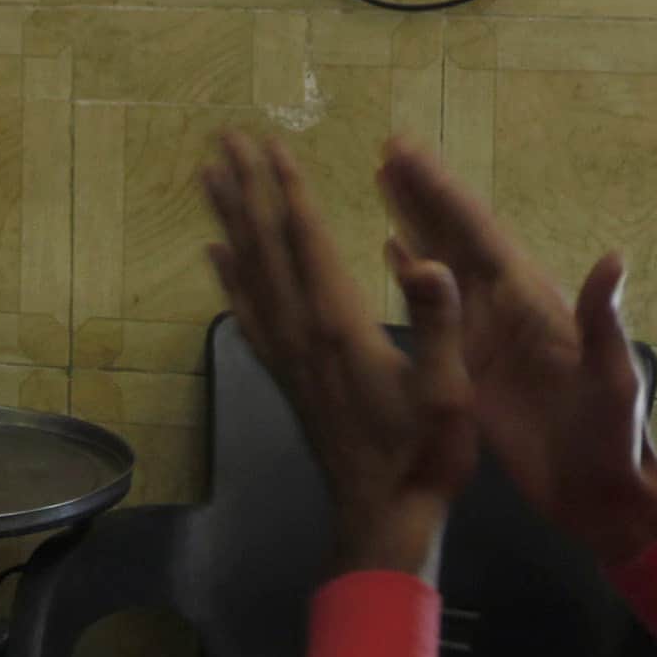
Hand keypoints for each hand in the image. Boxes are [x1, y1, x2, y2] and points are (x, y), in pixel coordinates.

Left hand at [201, 132, 477, 575]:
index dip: (289, 191)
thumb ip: (436, 323)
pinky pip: (247, 314)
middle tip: (223, 138)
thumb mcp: (447, 390)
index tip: (271, 144)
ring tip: (209, 177)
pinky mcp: (285, 375)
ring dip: (229, 221)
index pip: (307, 243)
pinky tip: (215, 256)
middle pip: (265, 246)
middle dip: (247, 189)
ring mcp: (287, 355)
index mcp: (339, 326)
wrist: (382, 518)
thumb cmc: (423, 456)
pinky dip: (228, 279)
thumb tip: (427, 260)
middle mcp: (301, 332)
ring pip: (248, 273)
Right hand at [376, 138, 656, 567]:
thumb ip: (602, 323)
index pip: (479, 234)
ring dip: (414, 222)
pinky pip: (433, 310)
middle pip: (455, 237)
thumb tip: (613, 259)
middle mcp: (504, 307)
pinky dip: (411, 275)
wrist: (601, 493)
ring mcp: (484, 335)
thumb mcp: (611, 380)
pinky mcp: (468, 367)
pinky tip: (390, 252)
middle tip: (387, 149)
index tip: (408, 151)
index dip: (443, 193)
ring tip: (382, 182)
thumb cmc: (612, 437)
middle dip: (423, 193)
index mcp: (532, 301)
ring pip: (441, 265)